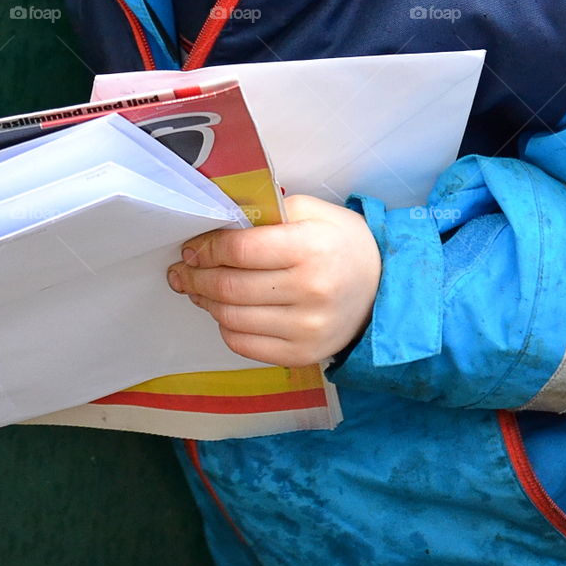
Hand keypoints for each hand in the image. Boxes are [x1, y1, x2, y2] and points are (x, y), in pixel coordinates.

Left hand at [166, 195, 381, 366]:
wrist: (383, 288)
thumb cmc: (340, 243)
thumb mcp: (310, 211)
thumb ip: (265, 212)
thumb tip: (218, 222)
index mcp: (310, 248)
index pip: (240, 251)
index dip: (207, 248)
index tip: (192, 247)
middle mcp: (310, 292)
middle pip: (230, 287)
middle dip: (196, 277)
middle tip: (182, 270)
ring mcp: (306, 329)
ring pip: (232, 318)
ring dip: (205, 302)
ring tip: (197, 289)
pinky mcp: (302, 355)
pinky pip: (244, 345)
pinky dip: (226, 326)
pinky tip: (224, 311)